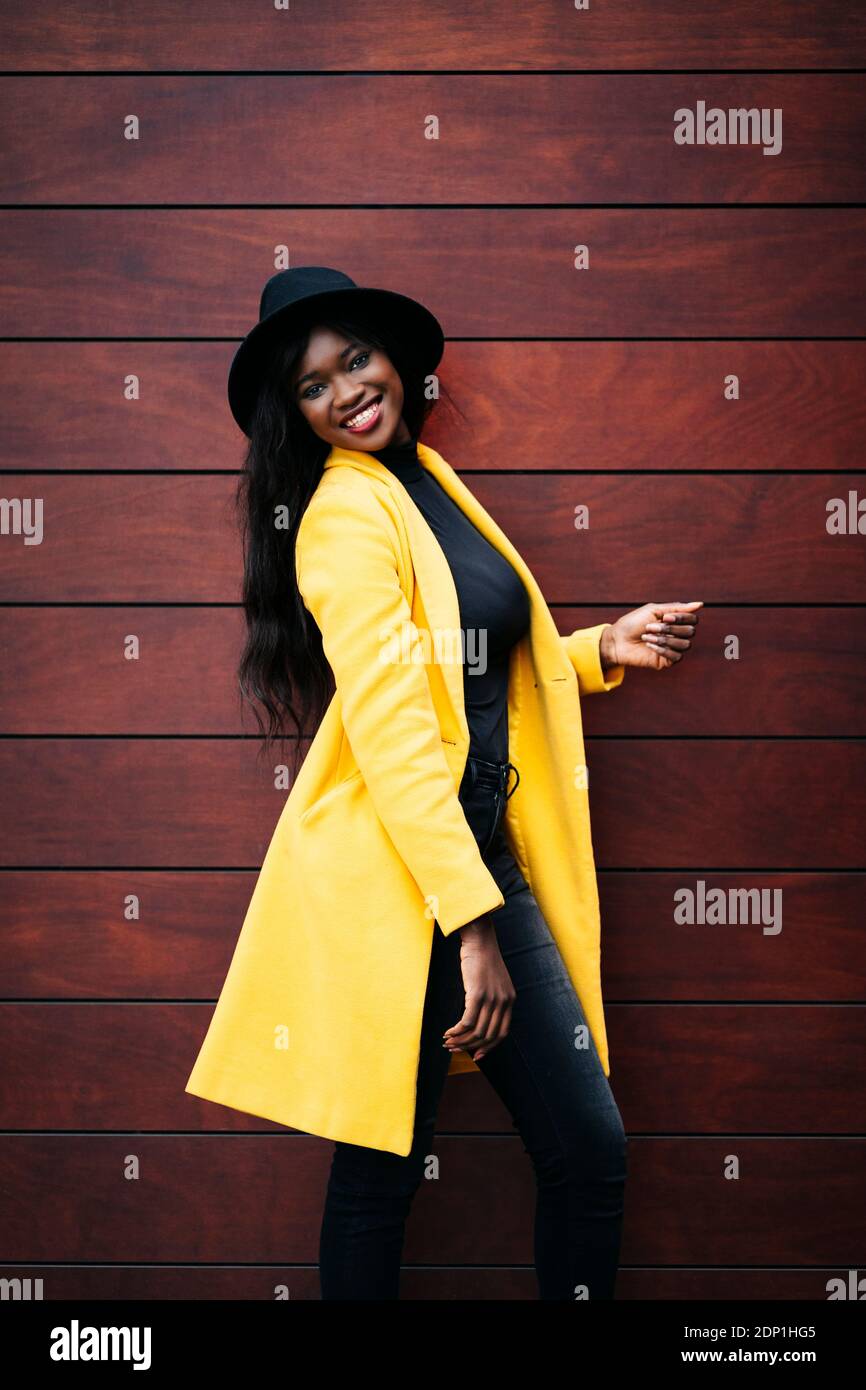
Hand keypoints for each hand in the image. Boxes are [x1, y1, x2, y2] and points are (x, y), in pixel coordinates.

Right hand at [442, 917, 515, 1061]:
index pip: (502, 1033)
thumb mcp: (494, 981)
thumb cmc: (482, 958)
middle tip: (454, 1049)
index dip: (489, 1047)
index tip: (476, 1056)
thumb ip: (492, 999)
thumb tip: (480, 1018)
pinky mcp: (477, 994)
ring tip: (447, 1042)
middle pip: (488, 1036)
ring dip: (460, 1040)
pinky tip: (448, 1032)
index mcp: (510, 1000)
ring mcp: (491, 999)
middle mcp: (503, 1002)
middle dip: (469, 1046)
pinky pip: (467, 1021)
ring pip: (476, 1031)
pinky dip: (456, 1031)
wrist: (479, 939)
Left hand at [602, 601, 702, 670]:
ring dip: (664, 639)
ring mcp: (672, 648)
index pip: (692, 620)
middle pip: (691, 632)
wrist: (617, 640)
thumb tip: (700, 604)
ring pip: (685, 644)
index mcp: (674, 621)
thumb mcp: (654, 610)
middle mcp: (676, 634)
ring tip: (647, 637)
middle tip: (651, 627)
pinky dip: (662, 650)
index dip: (682, 618)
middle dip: (670, 629)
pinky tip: (649, 646)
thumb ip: (676, 608)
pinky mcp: (666, 661)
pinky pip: (676, 656)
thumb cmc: (632, 623)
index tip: (665, 617)